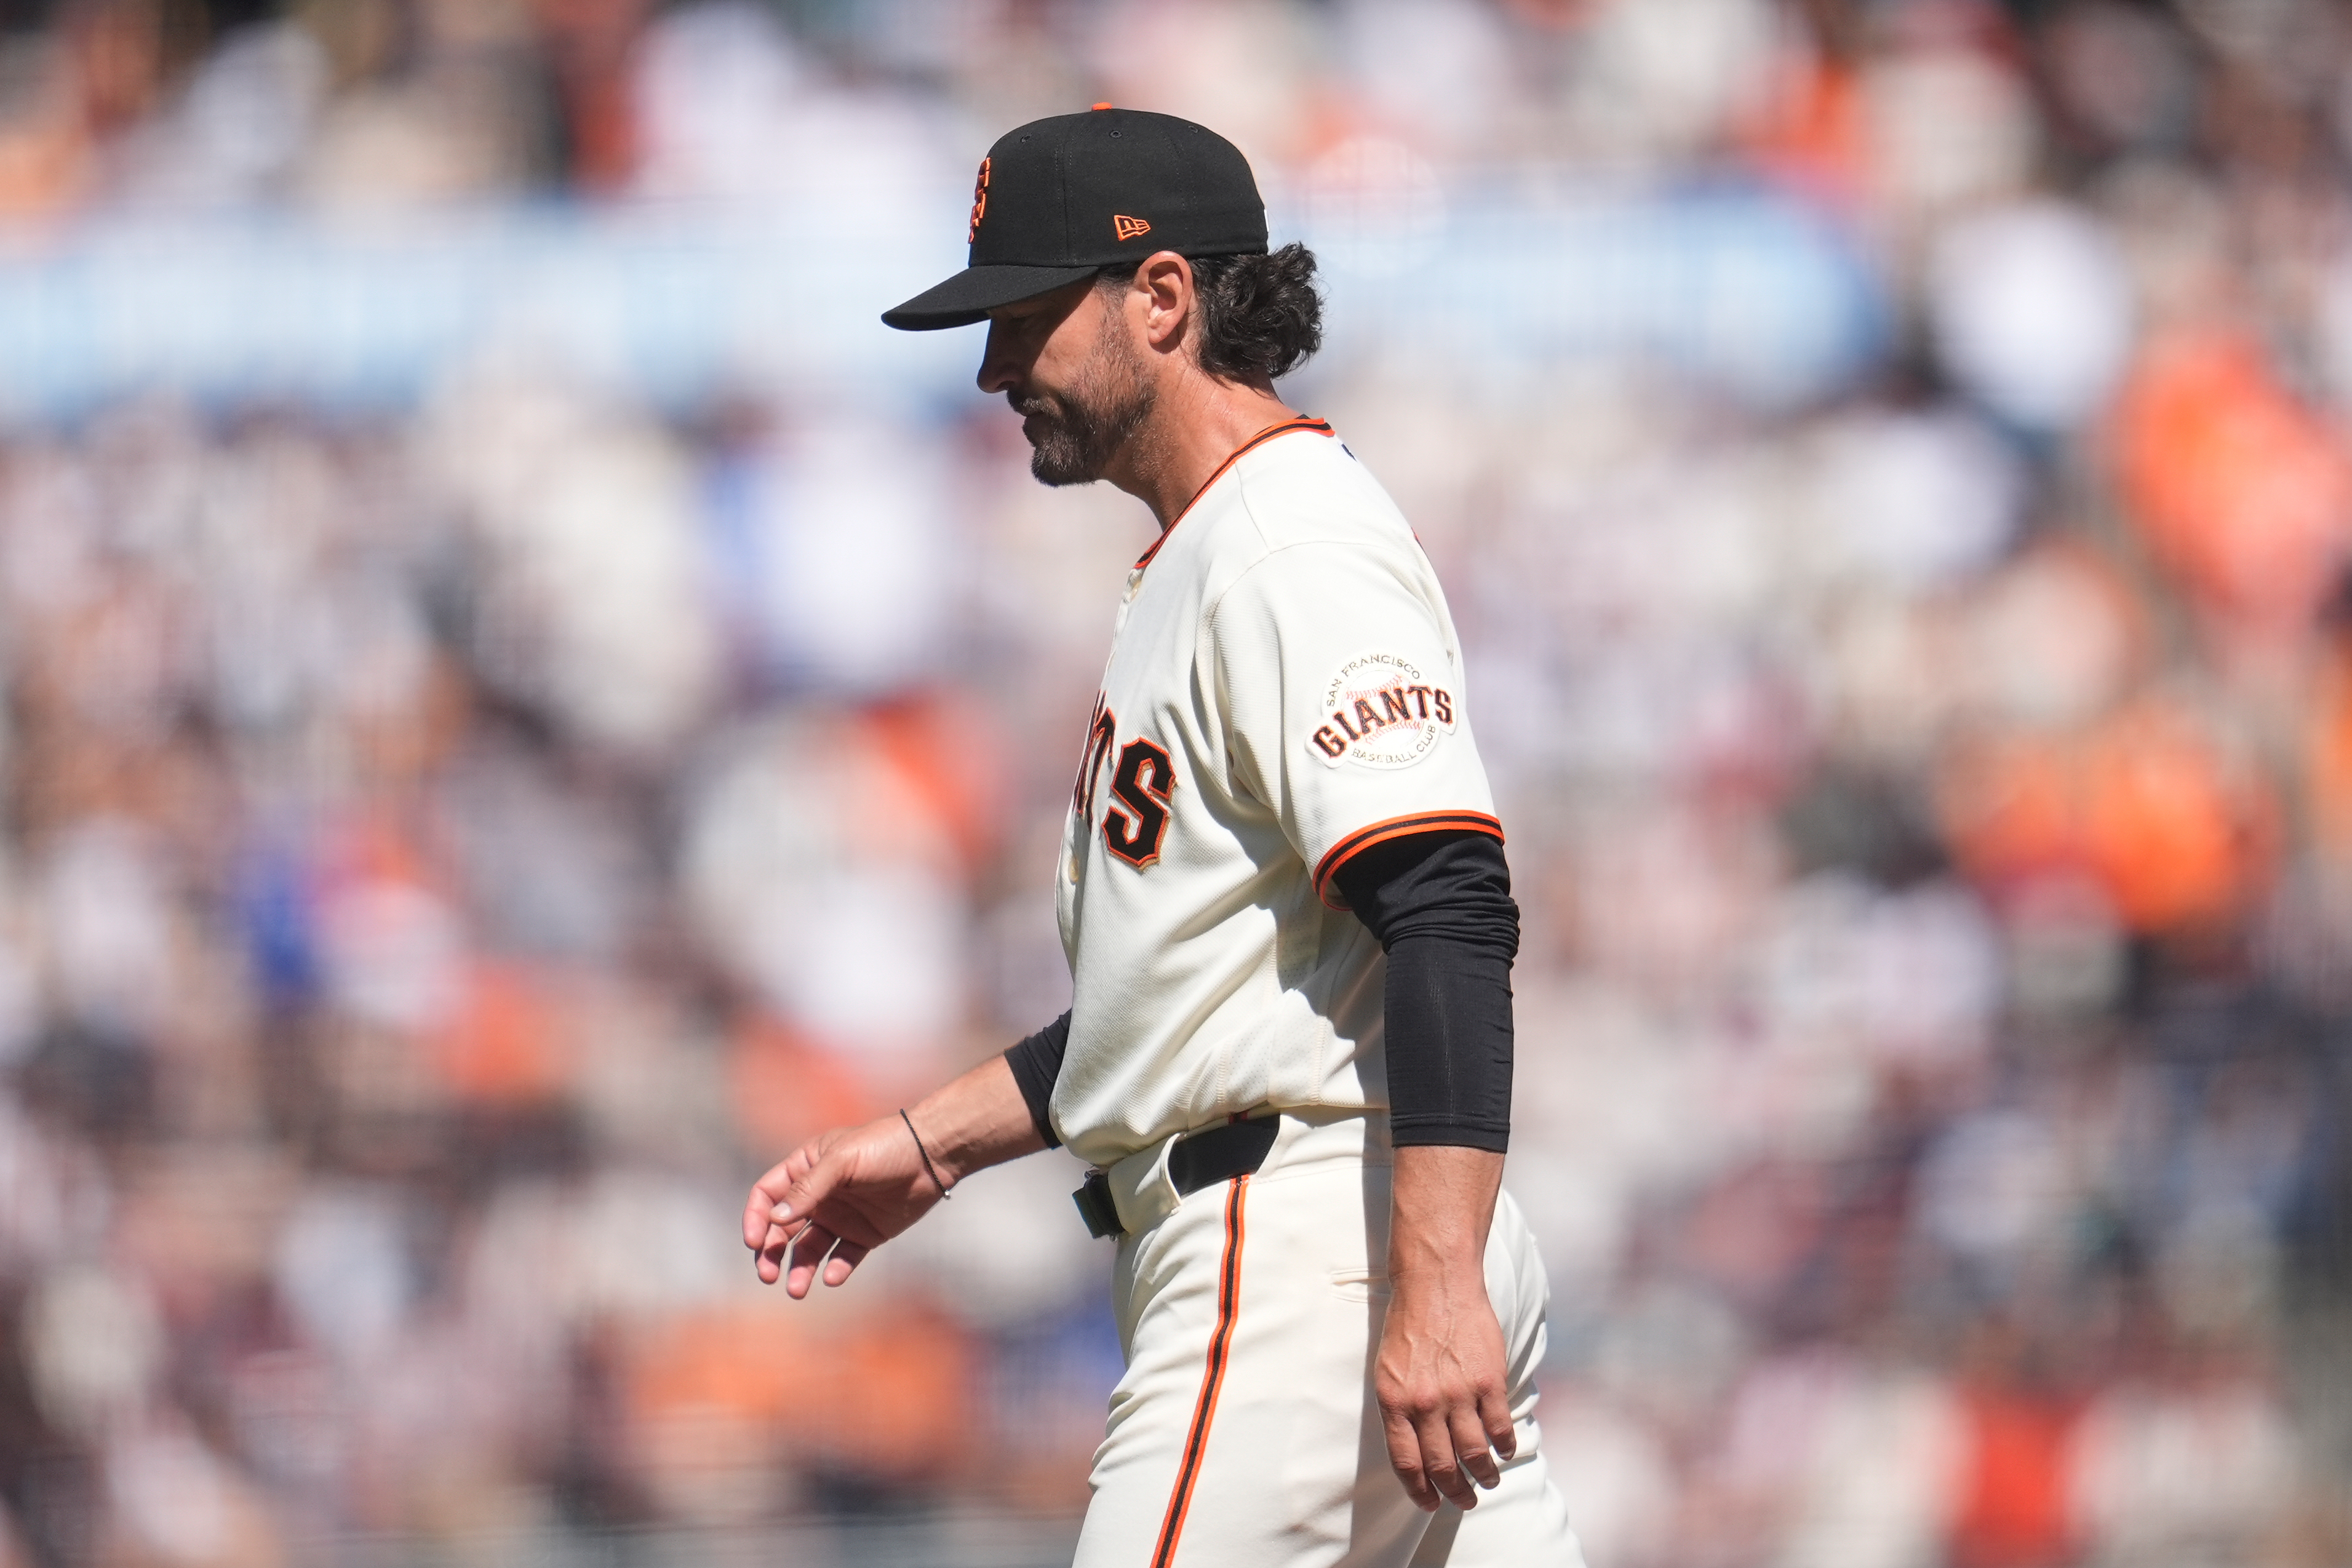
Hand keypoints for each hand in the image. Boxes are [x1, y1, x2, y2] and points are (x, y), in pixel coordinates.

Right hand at [741, 1113, 943, 1297]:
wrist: (932, 1156)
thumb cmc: (884, 1146)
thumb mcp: (842, 1160)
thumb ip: (808, 1189)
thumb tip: (774, 1219)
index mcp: (805, 1168)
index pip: (767, 1195)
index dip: (756, 1218)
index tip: (754, 1241)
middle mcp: (819, 1195)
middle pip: (782, 1229)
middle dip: (771, 1253)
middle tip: (767, 1275)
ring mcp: (841, 1216)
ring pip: (810, 1249)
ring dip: (800, 1269)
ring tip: (797, 1290)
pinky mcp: (865, 1234)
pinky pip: (843, 1257)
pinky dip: (836, 1270)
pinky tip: (833, 1277)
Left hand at [1374, 1262, 1515, 1510]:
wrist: (1436, 1282)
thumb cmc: (1409, 1325)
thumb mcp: (1388, 1370)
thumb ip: (1399, 1409)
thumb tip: (1413, 1448)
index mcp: (1394, 1402)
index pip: (1407, 1463)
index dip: (1419, 1490)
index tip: (1430, 1503)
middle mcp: (1425, 1404)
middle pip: (1442, 1466)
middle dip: (1455, 1492)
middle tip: (1465, 1501)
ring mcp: (1458, 1393)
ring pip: (1474, 1453)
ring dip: (1483, 1475)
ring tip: (1488, 1480)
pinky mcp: (1488, 1381)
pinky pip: (1499, 1427)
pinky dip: (1504, 1446)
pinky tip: (1504, 1451)